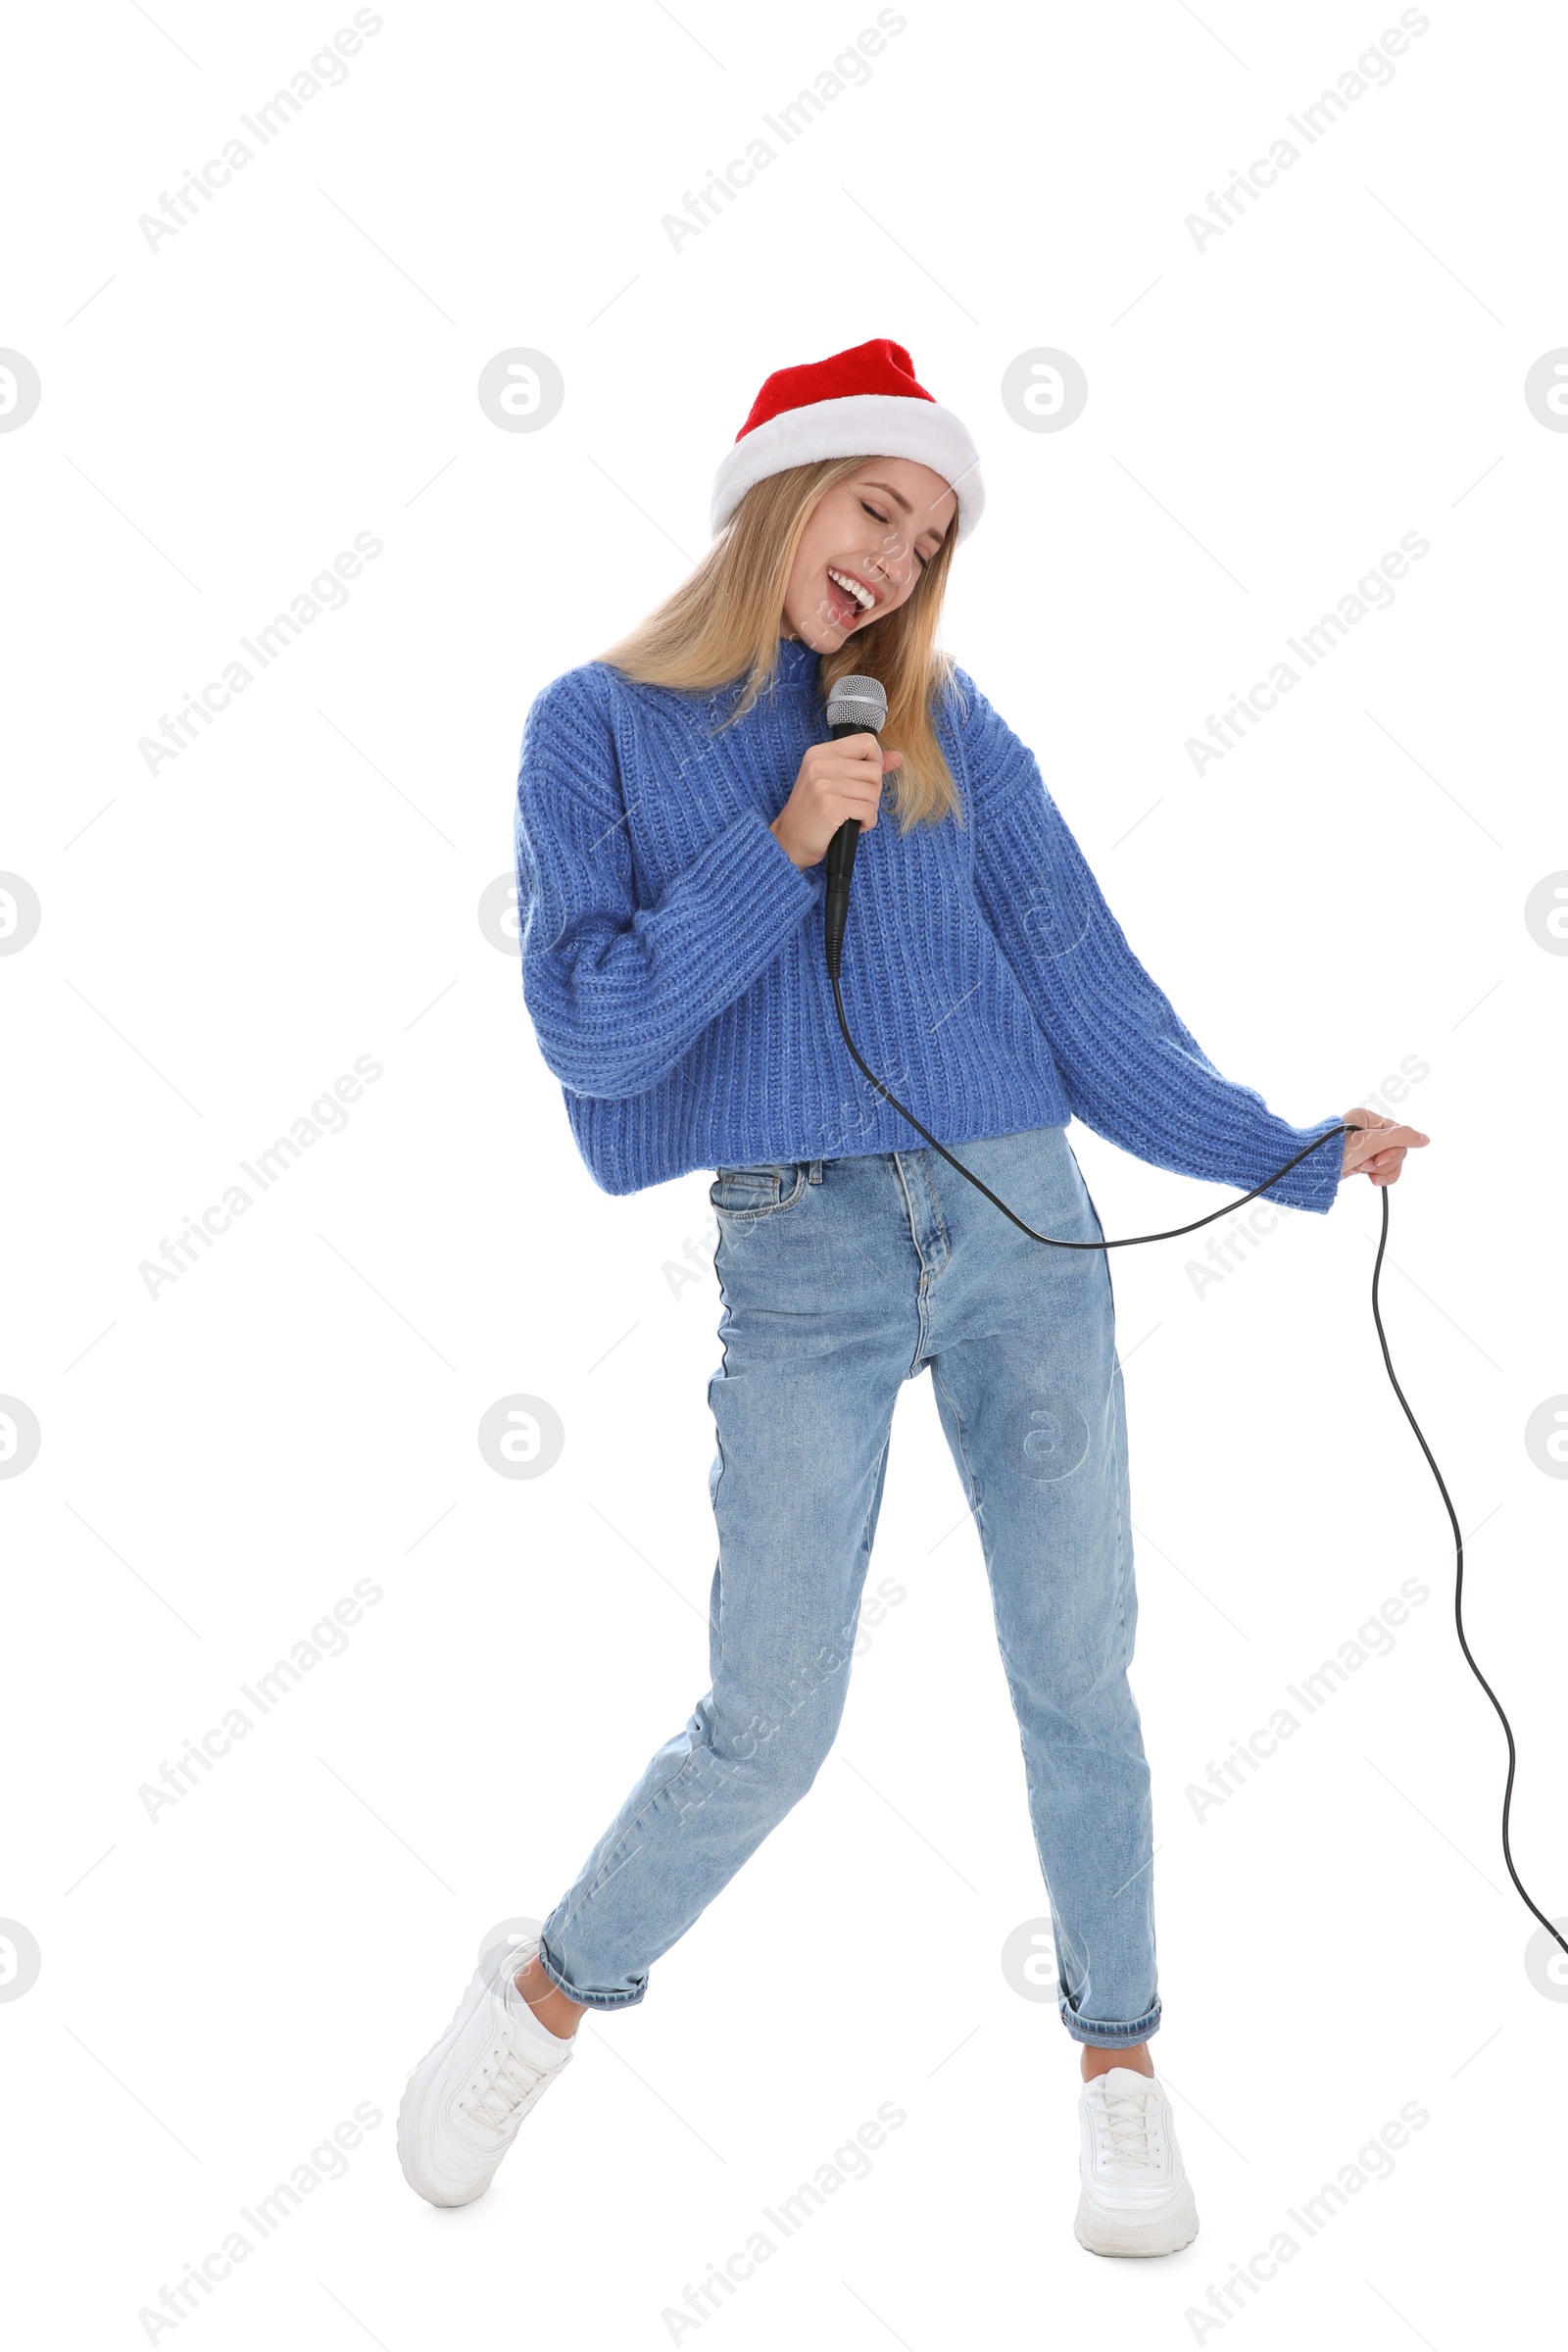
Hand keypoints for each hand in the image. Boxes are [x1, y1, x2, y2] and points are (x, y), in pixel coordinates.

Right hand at [769, 733, 903, 869]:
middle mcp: (821, 764)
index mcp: (820, 753)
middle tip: (857, 804)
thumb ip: (865, 766)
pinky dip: (867, 822)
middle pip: (874, 770)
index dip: (876, 760)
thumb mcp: (834, 781)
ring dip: (870, 809)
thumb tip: (897, 757)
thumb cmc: (813, 813)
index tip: (867, 779)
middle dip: (873, 791)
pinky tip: (854, 826)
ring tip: (853, 816)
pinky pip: (868, 809)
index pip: (866, 742)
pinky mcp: (831, 806)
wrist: (789, 842)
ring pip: (873, 791)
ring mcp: (824, 785)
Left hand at [1340, 1105, 1428, 1186]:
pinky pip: (1381, 1170)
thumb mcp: (1371, 1141)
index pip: (1399, 1133)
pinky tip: (1366, 1177)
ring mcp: (1364, 1147)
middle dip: (1385, 1162)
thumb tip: (1425, 1138)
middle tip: (1368, 1165)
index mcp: (1368, 1118)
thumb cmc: (1336, 1152)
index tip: (1379, 1158)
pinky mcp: (1361, 1162)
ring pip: (1391, 1161)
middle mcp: (1367, 1131)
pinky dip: (1378, 1176)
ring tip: (1363, 1170)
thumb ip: (1401, 1138)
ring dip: (1381, 1171)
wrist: (1313, 1170)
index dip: (1394, 1149)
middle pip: (1397, 1149)